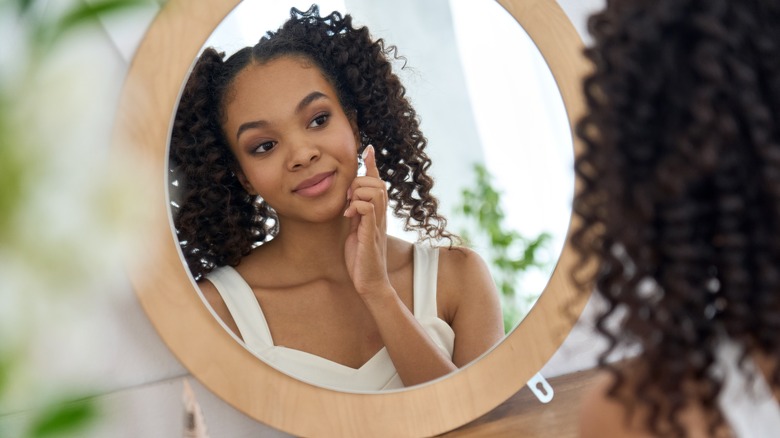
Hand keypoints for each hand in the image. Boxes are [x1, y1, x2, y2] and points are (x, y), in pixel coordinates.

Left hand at [343, 145, 389, 295]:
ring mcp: (377, 226)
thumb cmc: (361, 259)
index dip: (372, 165)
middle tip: (347, 198)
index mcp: (376, 214)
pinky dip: (357, 206)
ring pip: (376, 193)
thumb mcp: (356, 230)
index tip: (367, 149)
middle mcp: (381, 217)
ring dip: (359, 193)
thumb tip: (350, 199)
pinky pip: (368, 210)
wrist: (370, 284)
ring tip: (348, 206)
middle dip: (360, 182)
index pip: (378, 184)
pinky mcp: (371, 236)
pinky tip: (348, 214)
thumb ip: (356, 214)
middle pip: (379, 184)